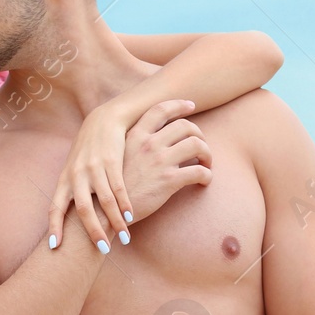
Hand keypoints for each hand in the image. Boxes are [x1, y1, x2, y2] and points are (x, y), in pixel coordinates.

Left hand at [46, 103, 131, 250]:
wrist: (103, 121)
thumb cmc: (88, 150)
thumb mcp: (75, 169)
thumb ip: (73, 191)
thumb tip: (71, 218)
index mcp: (65, 180)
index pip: (55, 207)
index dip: (54, 227)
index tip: (56, 247)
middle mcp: (76, 175)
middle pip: (83, 210)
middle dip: (93, 232)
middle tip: (103, 249)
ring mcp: (94, 168)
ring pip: (105, 201)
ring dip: (115, 221)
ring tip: (125, 237)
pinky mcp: (111, 161)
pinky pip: (119, 187)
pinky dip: (125, 203)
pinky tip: (131, 215)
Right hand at [119, 99, 211, 225]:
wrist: (107, 210)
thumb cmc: (115, 185)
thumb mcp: (119, 157)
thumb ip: (135, 145)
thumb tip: (153, 139)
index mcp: (136, 136)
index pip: (161, 110)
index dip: (178, 105)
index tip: (191, 105)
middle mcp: (149, 144)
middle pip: (185, 126)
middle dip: (199, 135)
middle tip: (201, 147)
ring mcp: (159, 161)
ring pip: (197, 145)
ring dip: (207, 154)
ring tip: (206, 164)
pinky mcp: (169, 180)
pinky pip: (199, 171)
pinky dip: (207, 175)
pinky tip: (204, 181)